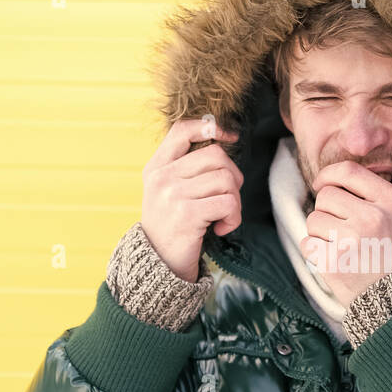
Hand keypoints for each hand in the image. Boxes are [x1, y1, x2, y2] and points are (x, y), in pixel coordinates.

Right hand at [140, 117, 242, 282]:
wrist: (157, 265)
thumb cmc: (172, 226)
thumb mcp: (168, 191)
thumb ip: (186, 167)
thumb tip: (221, 141)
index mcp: (156, 166)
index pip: (182, 130)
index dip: (211, 127)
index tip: (231, 137)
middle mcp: (162, 177)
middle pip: (216, 156)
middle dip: (233, 177)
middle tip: (228, 198)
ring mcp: (172, 194)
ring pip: (226, 180)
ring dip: (234, 202)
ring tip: (222, 217)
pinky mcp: (187, 214)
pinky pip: (228, 203)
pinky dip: (233, 218)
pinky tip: (220, 228)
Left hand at [301, 139, 391, 308]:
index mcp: (391, 201)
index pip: (348, 172)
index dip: (330, 175)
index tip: (324, 184)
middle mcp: (371, 218)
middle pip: (326, 195)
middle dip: (328, 208)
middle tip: (342, 225)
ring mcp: (350, 240)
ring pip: (314, 219)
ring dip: (321, 230)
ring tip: (341, 244)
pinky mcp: (333, 261)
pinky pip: (307, 242)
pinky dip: (315, 250)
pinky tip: (334, 259)